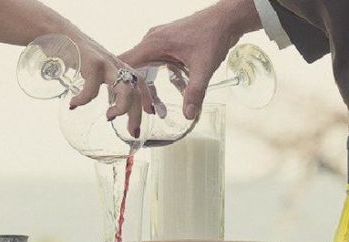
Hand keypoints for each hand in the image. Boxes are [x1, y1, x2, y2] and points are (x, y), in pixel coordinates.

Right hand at [68, 35, 144, 135]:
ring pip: (125, 88)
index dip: (148, 98)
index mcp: (116, 66)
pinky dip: (84, 99)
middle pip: (136, 90)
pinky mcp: (92, 62)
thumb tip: (95, 104)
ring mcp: (105, 62)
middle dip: (136, 113)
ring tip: (109, 118)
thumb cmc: (72, 53)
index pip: (139, 82)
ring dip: (120, 108)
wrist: (56, 31)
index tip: (151, 114)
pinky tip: (74, 104)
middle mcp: (115, 64)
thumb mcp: (90, 70)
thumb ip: (98, 84)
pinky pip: (93, 88)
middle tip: (132, 132)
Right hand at [119, 0, 261, 119]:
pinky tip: (173, 89)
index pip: (125, 63)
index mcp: (153, 44)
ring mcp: (158, 41)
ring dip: (148, 87)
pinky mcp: (167, 43)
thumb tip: (188, 114)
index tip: (124, 101)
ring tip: (156, 107)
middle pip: (133, 69)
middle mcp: (151, 41)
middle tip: (146, 110)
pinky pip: (155, 63)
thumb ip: (194, 92)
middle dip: (136, 91)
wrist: (227, 19)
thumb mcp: (203, 67)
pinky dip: (159, 78)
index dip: (122, 82)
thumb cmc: (213, 35)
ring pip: (144, 67)